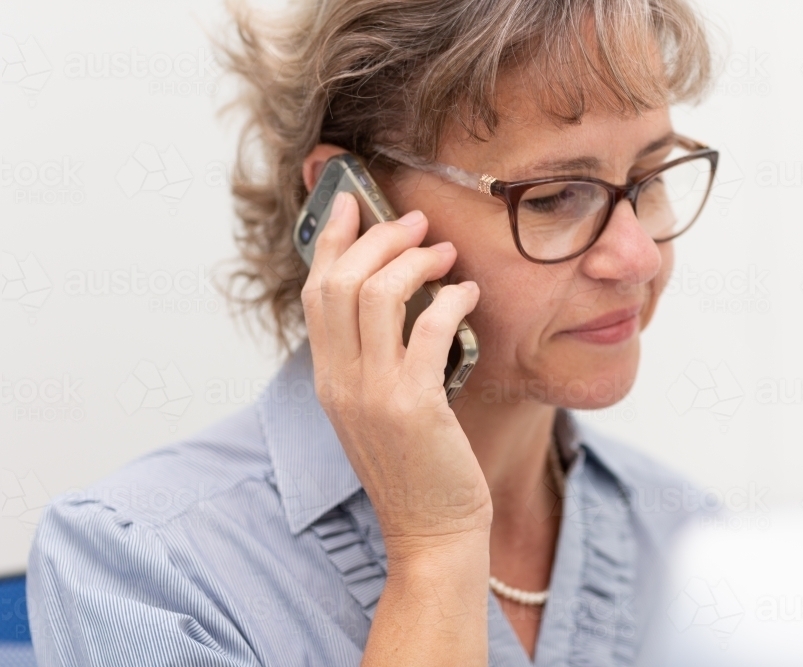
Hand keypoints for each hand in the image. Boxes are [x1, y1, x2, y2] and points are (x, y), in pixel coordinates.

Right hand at [301, 189, 491, 563]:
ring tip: (446, 253)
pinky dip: (452, 299)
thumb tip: (395, 298)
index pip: (315, 292)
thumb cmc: (414, 469)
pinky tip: (469, 295)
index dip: (331, 239)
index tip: (352, 202)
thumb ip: (371, 360)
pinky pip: (430, 327)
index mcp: (327, 379)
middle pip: (339, 281)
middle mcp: (340, 382)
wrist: (431, 533)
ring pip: (376, 294)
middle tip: (416, 222)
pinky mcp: (414, 405)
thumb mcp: (375, 411)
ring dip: (416, 261)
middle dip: (378, 238)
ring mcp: (373, 393)